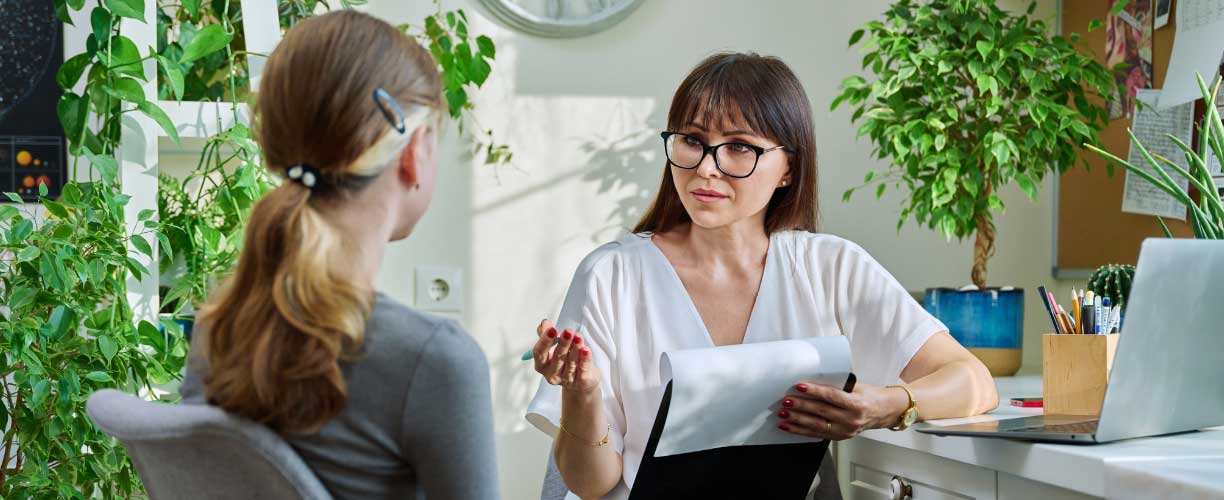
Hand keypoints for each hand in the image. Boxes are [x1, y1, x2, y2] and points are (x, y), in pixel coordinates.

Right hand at [531, 319, 599, 394]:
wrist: (581, 382)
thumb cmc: (566, 361)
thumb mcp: (554, 347)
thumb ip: (547, 334)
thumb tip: (544, 323)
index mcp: (542, 365)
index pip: (539, 353)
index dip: (545, 341)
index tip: (551, 329)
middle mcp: (552, 374)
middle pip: (557, 358)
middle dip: (563, 343)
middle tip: (568, 331)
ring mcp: (567, 380)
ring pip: (571, 363)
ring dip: (575, 348)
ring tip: (578, 336)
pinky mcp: (581, 382)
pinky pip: (583, 370)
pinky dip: (585, 359)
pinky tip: (586, 350)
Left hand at [774, 382, 906, 439]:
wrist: (885, 412)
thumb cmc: (870, 396)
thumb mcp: (858, 387)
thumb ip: (838, 386)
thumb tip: (813, 378)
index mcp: (857, 404)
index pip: (832, 396)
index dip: (815, 391)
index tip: (800, 386)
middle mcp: (852, 419)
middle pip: (822, 412)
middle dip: (801, 406)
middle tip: (786, 401)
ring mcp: (845, 431)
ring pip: (817, 426)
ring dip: (797, 420)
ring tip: (783, 414)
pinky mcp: (839, 437)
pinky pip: (817, 434)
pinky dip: (801, 431)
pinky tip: (789, 426)